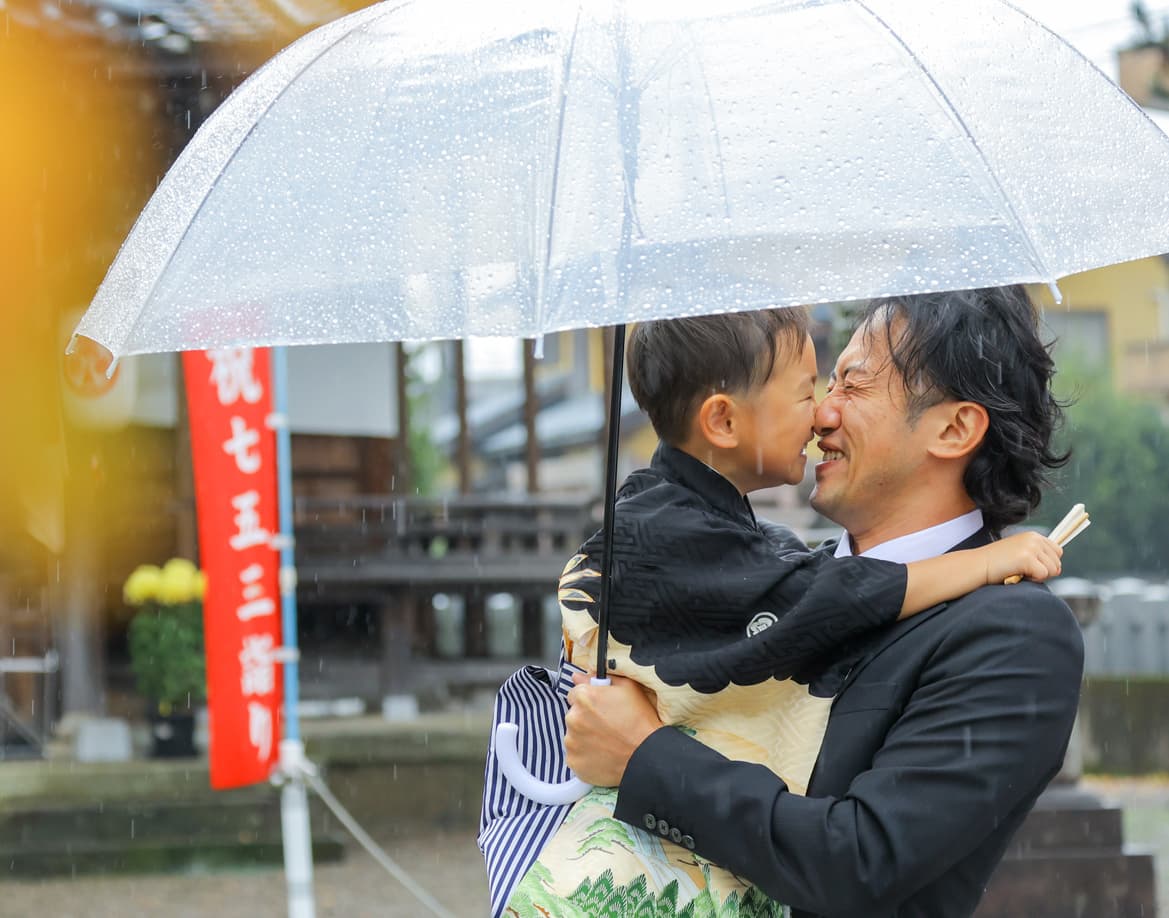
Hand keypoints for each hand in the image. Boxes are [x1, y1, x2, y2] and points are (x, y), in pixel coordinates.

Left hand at [565, 672, 662, 786]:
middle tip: (607, 726)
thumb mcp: (628, 688)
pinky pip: (575, 755)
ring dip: (585, 737)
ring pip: (573, 736)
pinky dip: (585, 755)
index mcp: (584, 697)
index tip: (600, 709)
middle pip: (573, 715)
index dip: (589, 701)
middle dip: (586, 719)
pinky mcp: (573, 762)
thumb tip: (578, 676)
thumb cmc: (641, 721)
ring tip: (607, 742)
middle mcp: (573, 718)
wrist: (648, 756)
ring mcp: (571, 742)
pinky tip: (603, 755)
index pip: (575, 694)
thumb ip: (600, 678)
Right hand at [987, 531, 1062, 583]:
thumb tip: (1058, 569)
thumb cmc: (997, 563)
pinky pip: (1043, 575)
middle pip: (1057, 562)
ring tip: (1020, 572)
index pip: (1057, 552)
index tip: (1031, 566)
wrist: (978, 565)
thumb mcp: (1020, 552)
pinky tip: (1018, 574)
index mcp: (1033, 536)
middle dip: (1044, 571)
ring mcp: (1031, 547)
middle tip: (1024, 571)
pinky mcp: (1027, 558)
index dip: (1047, 563)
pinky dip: (1032, 580)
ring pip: (1053, 570)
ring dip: (1038, 576)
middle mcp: (1034, 539)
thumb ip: (1038, 555)